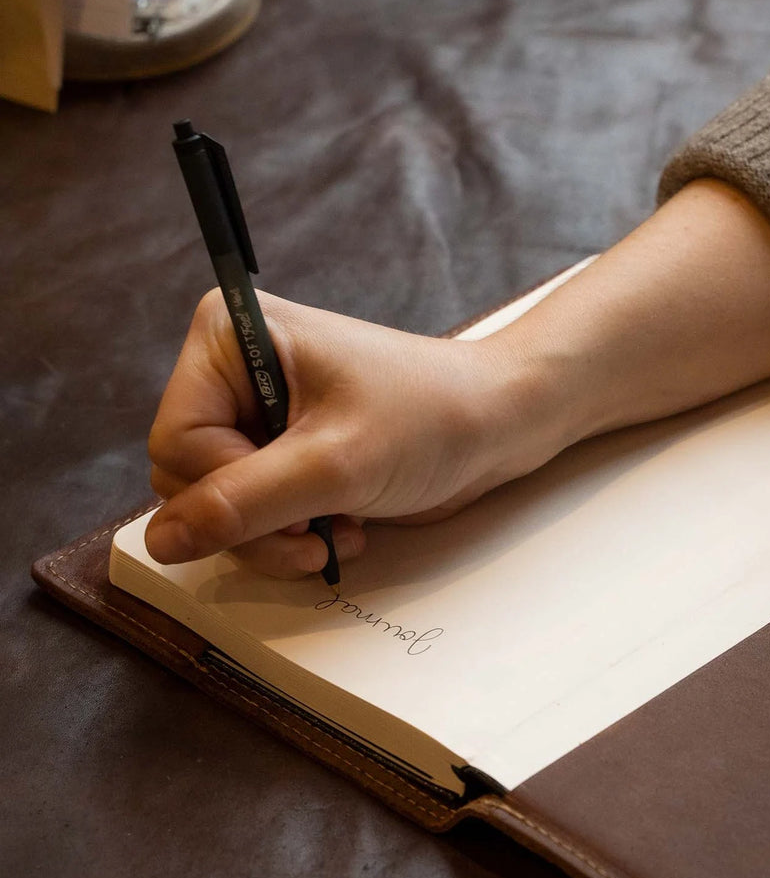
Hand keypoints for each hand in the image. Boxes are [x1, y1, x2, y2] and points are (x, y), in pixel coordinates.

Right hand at [146, 289, 564, 576]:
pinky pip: (254, 514)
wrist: (498, 425)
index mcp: (229, 336)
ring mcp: (258, 415)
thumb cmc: (431, 417)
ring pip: (218, 508)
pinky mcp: (285, 453)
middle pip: (189, 480)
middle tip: (316, 536)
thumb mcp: (334, 463)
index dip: (227, 492)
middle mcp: (233, 370)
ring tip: (338, 530)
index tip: (296, 506)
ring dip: (278, 539)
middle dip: (253, 524)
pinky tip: (345, 526)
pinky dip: (294, 536)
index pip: (176, 444)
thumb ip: (243, 503)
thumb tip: (162, 541)